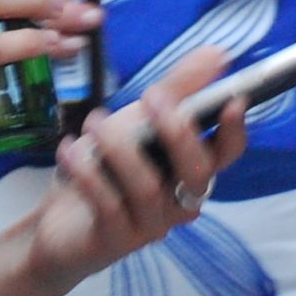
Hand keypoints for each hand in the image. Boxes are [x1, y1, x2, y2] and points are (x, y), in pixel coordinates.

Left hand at [14, 53, 246, 293]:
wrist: (61, 225)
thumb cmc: (107, 169)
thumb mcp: (139, 122)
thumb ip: (178, 90)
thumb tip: (217, 54)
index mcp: (191, 171)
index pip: (226, 155)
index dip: (234, 130)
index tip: (233, 100)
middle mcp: (180, 202)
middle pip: (197, 172)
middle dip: (177, 131)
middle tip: (151, 96)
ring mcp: (150, 225)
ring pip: (147, 186)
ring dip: (118, 146)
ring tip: (92, 122)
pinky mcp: (116, 241)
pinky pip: (108, 204)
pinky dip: (87, 172)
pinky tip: (69, 150)